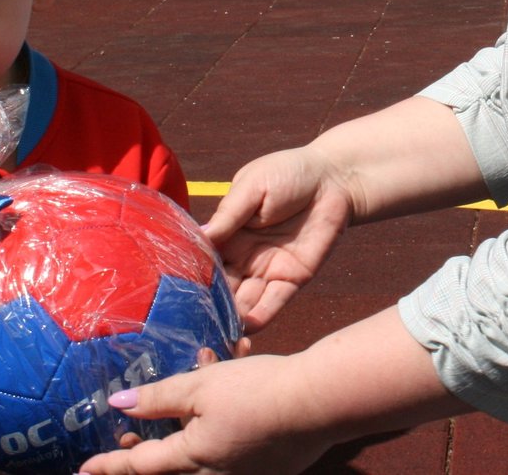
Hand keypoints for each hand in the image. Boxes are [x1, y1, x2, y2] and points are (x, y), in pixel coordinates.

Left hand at [80, 354, 329, 474]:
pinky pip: (233, 444)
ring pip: (204, 451)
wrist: (319, 404)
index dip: (110, 464)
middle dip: (150, 450)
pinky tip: (236, 373)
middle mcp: (215, 473)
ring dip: (192, 420)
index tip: (84, 469)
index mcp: (193, 457)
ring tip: (198, 374)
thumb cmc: (258, 392)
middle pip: (171, 467)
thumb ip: (159, 397)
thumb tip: (119, 403)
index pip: (140, 465)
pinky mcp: (269, 465)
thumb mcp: (203, 386)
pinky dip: (224, 418)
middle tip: (131, 438)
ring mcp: (244, 472)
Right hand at [202, 150, 355, 332]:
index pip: (202, 259)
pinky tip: (245, 329)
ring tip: (211, 334)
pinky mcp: (292, 279)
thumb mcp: (253, 186)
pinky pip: (272, 304)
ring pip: (242, 301)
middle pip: (218, 287)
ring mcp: (266, 270)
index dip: (189, 275)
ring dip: (228, 318)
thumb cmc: (289, 172)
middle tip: (186, 325)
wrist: (335, 178)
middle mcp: (242, 256)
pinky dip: (259, 318)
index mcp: (227, 232)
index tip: (171, 293)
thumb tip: (198, 236)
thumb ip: (229, 213)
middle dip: (205, 305)